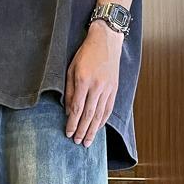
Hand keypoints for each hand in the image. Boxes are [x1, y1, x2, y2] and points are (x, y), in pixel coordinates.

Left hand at [65, 20, 123, 146]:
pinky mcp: (114, 89)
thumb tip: (68, 112)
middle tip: (77, 143)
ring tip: (88, 142)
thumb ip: (69, 91)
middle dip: (82, 131)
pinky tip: (98, 128)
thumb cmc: (85, 54)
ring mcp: (107, 88)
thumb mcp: (71, 69)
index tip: (68, 134)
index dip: (72, 124)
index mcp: (83, 81)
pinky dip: (102, 121)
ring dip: (93, 130)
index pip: (76, 109)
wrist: (106, 40)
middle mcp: (97, 86)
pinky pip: (108, 109)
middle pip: (88, 115)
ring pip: (99, 115)